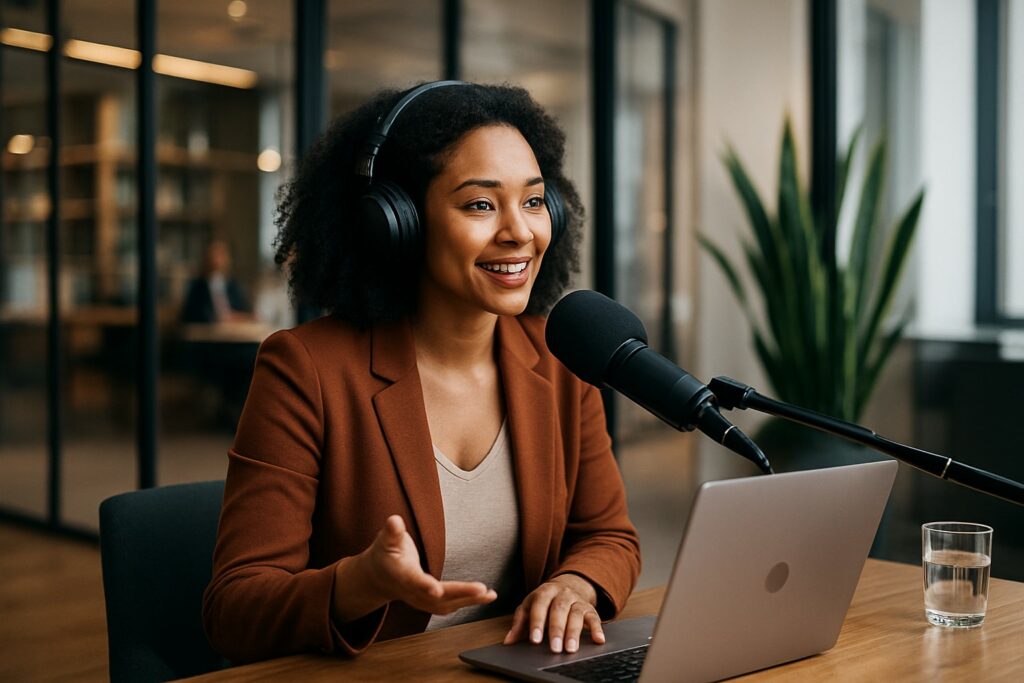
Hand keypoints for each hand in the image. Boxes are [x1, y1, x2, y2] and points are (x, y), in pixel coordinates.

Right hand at [333, 515, 496, 622]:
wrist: (378, 577)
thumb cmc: (385, 554)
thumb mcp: (386, 540)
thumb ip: (392, 532)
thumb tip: (394, 521)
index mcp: (401, 575)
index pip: (414, 581)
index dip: (424, 586)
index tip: (436, 589)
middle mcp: (412, 592)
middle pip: (437, 597)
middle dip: (460, 594)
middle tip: (482, 590)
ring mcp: (421, 601)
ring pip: (446, 605)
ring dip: (469, 601)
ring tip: (490, 595)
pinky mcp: (430, 603)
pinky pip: (450, 605)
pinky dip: (467, 602)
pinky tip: (484, 597)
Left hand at [503, 574, 604, 653]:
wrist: (568, 584)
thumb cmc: (544, 600)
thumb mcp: (529, 606)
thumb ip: (519, 623)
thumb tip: (508, 641)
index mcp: (544, 592)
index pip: (539, 606)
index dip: (537, 623)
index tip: (535, 639)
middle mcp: (562, 594)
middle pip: (559, 610)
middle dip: (556, 630)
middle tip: (554, 648)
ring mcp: (576, 600)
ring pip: (576, 615)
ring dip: (573, 633)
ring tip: (570, 649)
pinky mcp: (589, 608)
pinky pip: (594, 617)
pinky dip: (597, 629)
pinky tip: (598, 639)